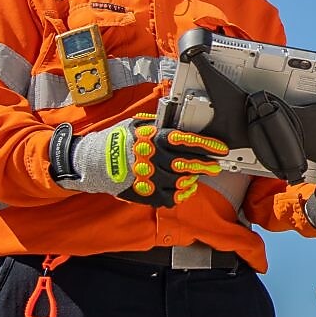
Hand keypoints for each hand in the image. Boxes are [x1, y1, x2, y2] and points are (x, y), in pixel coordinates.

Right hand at [51, 114, 227, 207]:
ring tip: (196, 175)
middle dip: (206, 165)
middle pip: (188, 163)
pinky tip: (186, 188)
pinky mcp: (146, 193)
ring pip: (182, 181)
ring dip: (192, 178)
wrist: (95, 161)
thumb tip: (179, 120)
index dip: (207, 145)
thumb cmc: (118, 141)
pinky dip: (182, 193)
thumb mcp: (138, 124)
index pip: (187, 140)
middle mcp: (154, 158)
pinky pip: (171, 197)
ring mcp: (150, 178)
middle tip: (215, 166)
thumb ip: (159, 124)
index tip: (220, 148)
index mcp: (153, 139)